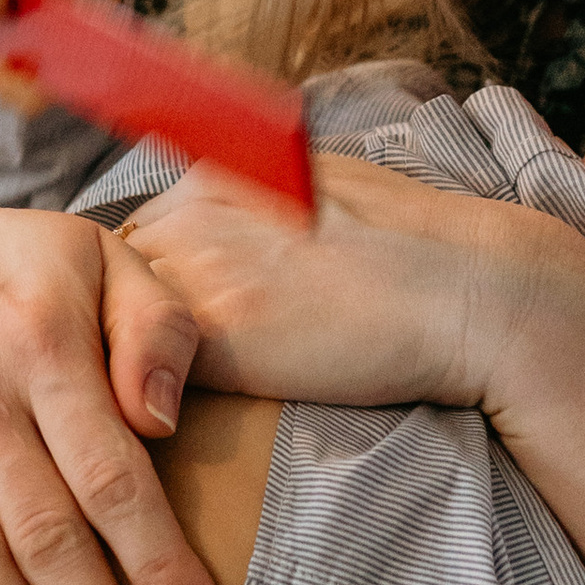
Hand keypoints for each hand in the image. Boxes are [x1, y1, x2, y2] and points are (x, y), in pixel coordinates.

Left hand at [119, 151, 573, 414]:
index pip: (142, 231)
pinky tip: (177, 413)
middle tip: (152, 360)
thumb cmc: (415, 250)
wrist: (470, 294)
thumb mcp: (321, 186)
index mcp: (219, 171)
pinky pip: (140, 368)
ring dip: (129, 354)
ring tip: (159, 392)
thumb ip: (258, 199)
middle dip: (128, 314)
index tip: (176, 315)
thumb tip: (231, 223)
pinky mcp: (213, 338)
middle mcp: (193, 212)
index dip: (156, 280)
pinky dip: (148, 392)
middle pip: (115, 273)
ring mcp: (197, 273)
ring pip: (116, 320)